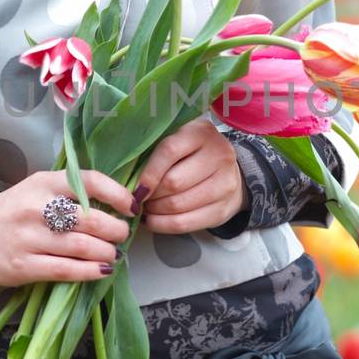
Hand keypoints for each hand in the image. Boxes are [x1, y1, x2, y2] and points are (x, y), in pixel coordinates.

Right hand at [0, 169, 135, 286]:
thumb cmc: (14, 211)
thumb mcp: (38, 189)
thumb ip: (70, 192)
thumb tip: (115, 204)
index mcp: (43, 183)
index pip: (89, 181)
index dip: (117, 194)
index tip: (132, 206)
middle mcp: (37, 208)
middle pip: (90, 219)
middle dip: (115, 229)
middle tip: (122, 235)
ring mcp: (30, 238)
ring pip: (81, 246)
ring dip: (106, 252)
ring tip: (113, 254)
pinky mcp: (24, 266)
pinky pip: (66, 270)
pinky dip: (90, 271)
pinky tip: (102, 270)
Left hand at [133, 119, 246, 233]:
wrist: (230, 171)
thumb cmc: (193, 154)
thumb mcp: (179, 140)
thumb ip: (157, 152)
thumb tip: (128, 179)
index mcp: (201, 133)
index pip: (169, 151)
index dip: (148, 173)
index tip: (136, 187)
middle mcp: (219, 156)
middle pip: (173, 183)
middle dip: (150, 195)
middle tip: (138, 199)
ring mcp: (225, 184)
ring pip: (178, 206)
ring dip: (154, 212)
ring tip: (146, 208)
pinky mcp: (223, 209)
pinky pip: (185, 224)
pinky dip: (163, 225)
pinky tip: (153, 220)